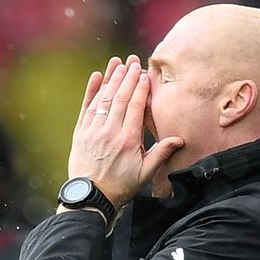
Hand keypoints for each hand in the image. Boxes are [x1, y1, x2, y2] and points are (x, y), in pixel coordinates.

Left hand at [67, 55, 183, 208]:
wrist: (90, 197)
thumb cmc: (120, 186)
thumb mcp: (145, 174)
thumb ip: (161, 154)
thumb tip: (179, 139)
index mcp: (128, 140)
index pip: (135, 107)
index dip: (140, 88)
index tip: (144, 74)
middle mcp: (110, 131)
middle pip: (120, 98)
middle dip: (127, 77)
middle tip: (133, 62)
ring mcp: (93, 130)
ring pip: (104, 99)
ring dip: (111, 79)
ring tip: (118, 63)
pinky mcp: (80, 133)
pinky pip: (86, 107)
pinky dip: (92, 91)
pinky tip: (97, 77)